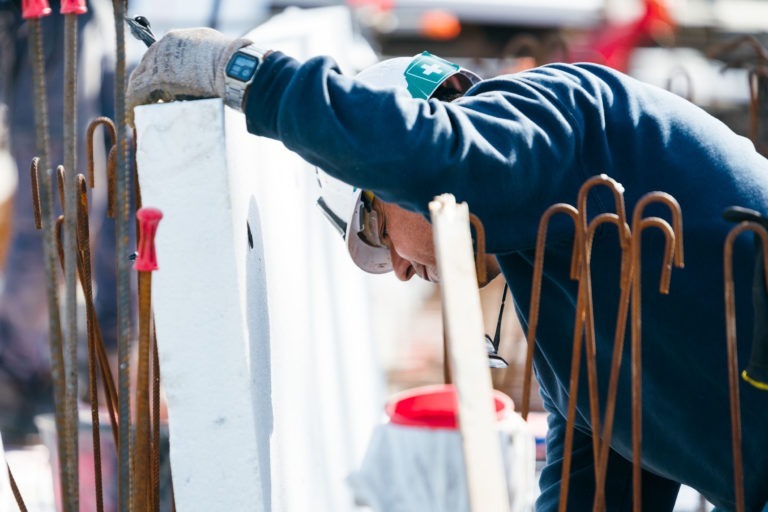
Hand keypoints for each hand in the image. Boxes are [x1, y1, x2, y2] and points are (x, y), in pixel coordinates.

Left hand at [126, 28, 250, 121]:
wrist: (232, 68)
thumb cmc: (231, 65)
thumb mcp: (212, 56)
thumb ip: (201, 61)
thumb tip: (203, 76)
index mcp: (177, 39)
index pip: (159, 56)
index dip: (159, 74)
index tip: (160, 90)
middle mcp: (164, 46)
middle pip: (146, 68)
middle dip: (147, 87)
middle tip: (147, 104)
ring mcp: (158, 60)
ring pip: (139, 80)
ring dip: (139, 98)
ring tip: (140, 113)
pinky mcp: (156, 78)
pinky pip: (137, 92)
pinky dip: (134, 105)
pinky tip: (134, 118)